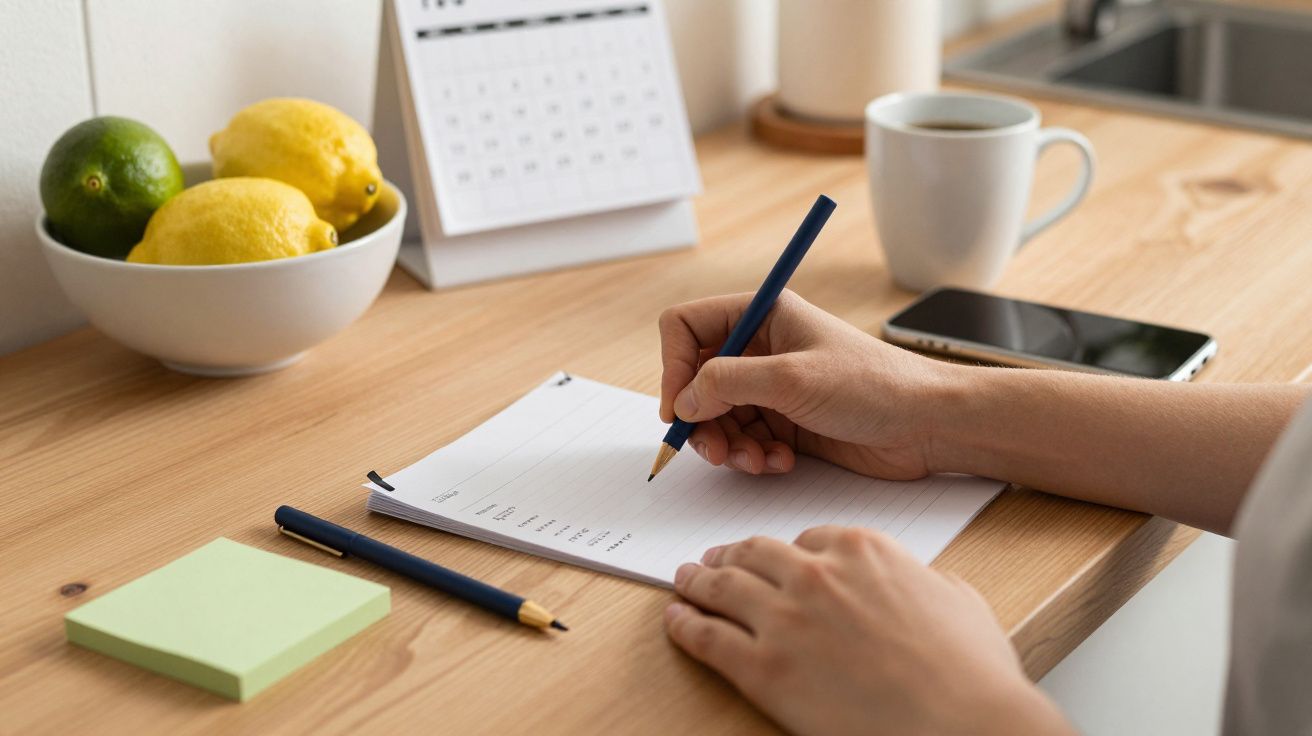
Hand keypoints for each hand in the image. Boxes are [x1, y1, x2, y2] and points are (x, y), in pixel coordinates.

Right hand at [658, 290, 953, 479]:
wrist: (927, 425)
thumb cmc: (874, 385)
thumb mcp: (793, 378)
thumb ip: (728, 382)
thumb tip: (684, 399)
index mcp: (762, 315)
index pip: (687, 326)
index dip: (674, 366)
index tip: (679, 407)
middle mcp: (761, 348)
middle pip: (695, 379)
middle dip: (701, 418)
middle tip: (714, 450)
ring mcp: (772, 387)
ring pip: (716, 416)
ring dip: (727, 444)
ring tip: (755, 460)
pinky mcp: (784, 422)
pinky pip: (743, 440)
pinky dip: (752, 456)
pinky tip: (779, 463)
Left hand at [663, 528, 1073, 735]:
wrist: (963, 724)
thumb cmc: (972, 672)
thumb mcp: (958, 599)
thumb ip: (924, 579)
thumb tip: (920, 583)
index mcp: (862, 550)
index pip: (808, 537)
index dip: (788, 550)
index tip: (775, 557)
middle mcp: (816, 574)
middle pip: (755, 552)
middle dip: (730, 553)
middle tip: (714, 558)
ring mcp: (784, 620)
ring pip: (721, 585)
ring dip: (696, 580)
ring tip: (684, 580)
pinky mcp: (762, 668)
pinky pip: (707, 637)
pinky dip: (684, 624)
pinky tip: (675, 620)